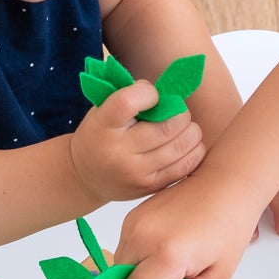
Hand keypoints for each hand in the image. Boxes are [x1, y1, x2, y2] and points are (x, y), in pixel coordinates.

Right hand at [67, 79, 204, 201]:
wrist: (85, 177)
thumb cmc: (100, 134)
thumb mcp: (102, 110)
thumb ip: (129, 96)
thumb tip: (167, 92)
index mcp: (103, 125)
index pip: (128, 102)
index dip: (149, 93)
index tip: (152, 95)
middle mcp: (118, 151)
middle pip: (166, 126)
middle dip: (180, 113)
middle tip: (177, 110)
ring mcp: (135, 172)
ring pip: (180, 146)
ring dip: (191, 131)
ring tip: (185, 126)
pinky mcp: (150, 186)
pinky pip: (185, 166)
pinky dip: (193, 150)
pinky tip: (188, 143)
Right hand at [116, 169, 271, 278]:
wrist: (226, 181)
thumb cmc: (229, 224)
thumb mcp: (220, 273)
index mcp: (167, 254)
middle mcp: (143, 236)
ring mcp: (134, 223)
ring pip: (122, 268)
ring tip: (174, 272)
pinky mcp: (132, 216)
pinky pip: (126, 250)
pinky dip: (140, 261)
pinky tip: (167, 255)